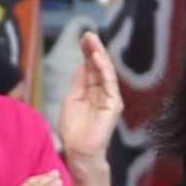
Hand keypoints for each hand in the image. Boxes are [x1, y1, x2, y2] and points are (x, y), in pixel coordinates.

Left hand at [56, 31, 125, 167]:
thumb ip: (79, 82)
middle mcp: (103, 92)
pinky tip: (97, 58)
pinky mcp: (113, 104)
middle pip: (99, 66)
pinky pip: (109, 83)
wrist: (78, 151)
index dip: (87, 53)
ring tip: (92, 41)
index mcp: (92, 91)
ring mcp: (109, 98)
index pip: (91, 67)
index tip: (83, 39)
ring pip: (106, 72)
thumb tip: (83, 62)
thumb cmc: (74, 130)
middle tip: (88, 34)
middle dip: (94, 49)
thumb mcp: (72, 99)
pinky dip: (104, 69)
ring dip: (99, 55)